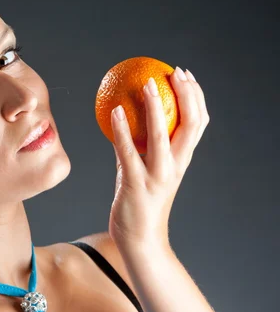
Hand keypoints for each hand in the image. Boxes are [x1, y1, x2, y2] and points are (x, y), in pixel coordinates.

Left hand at [108, 67, 209, 249]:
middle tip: (173, 72)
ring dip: (155, 106)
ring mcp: (158, 175)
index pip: (198, 123)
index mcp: (182, 160)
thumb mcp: (143, 169)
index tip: (185, 76)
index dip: (196, 97)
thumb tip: (122, 118)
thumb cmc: (139, 202)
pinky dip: (121, 129)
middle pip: (191, 123)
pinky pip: (127, 151)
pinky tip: (113, 111)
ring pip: (163, 135)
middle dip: (186, 94)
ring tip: (146, 84)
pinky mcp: (136, 183)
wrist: (139, 239)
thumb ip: (138, 146)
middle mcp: (176, 165)